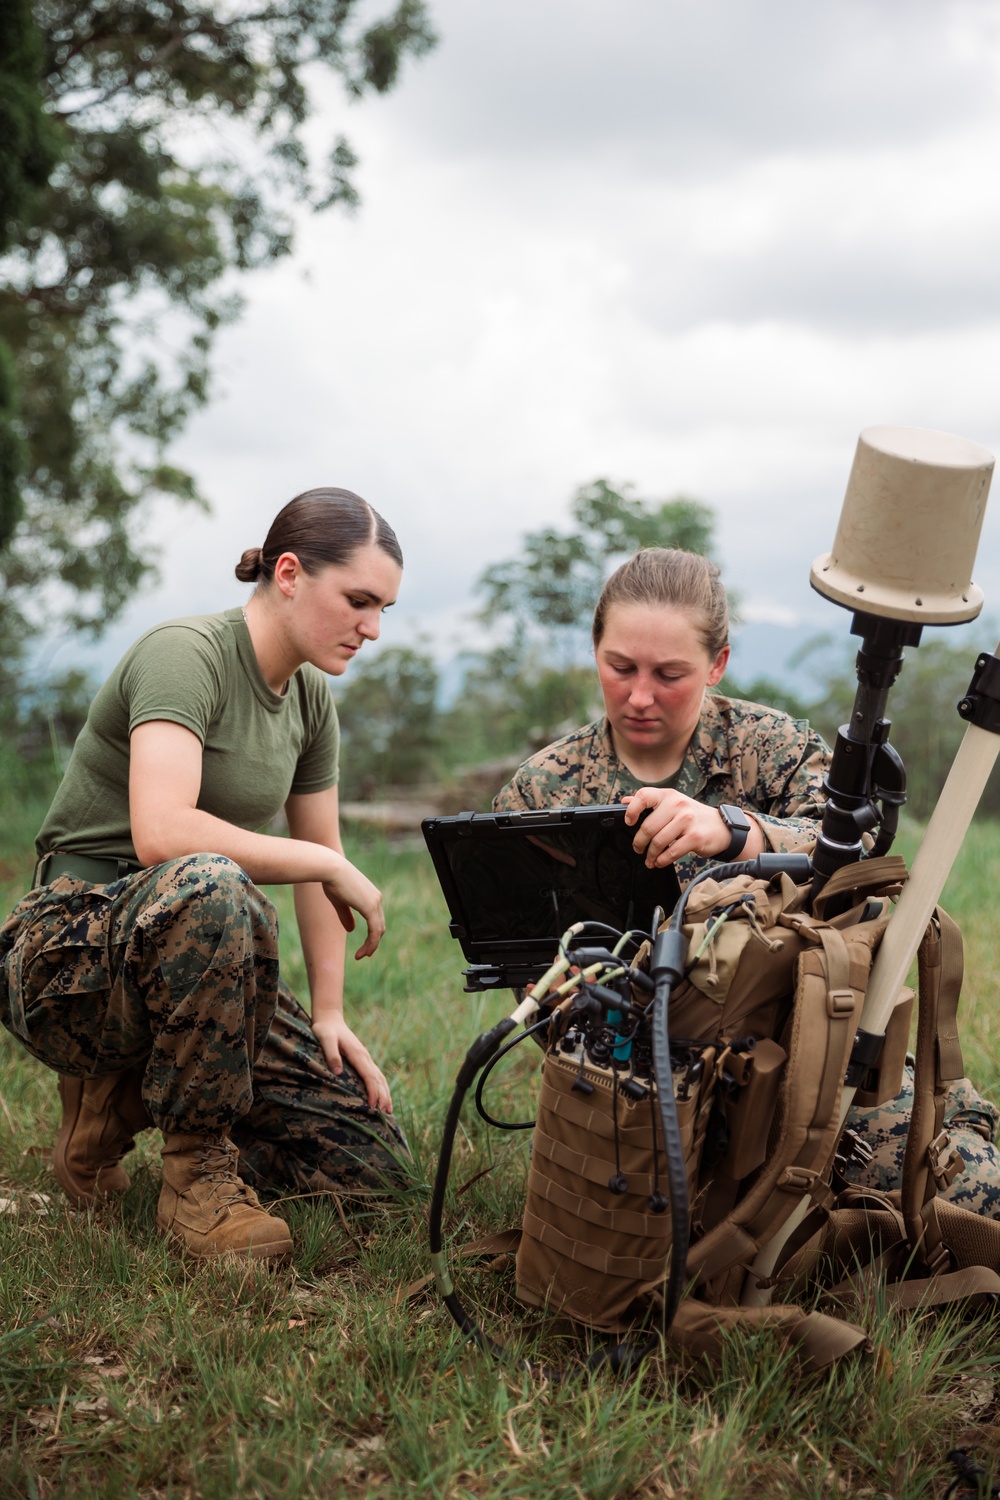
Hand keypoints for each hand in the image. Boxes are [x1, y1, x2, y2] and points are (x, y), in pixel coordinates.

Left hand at [312, 1015, 393, 1112]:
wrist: (330, 1019)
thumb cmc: (325, 1029)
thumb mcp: (325, 1039)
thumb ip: (332, 1054)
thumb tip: (338, 1072)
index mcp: (358, 1053)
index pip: (369, 1075)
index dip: (372, 1091)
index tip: (372, 1105)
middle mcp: (365, 1056)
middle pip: (378, 1079)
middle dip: (383, 1096)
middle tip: (386, 1114)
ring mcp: (365, 1058)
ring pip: (379, 1078)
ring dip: (385, 1093)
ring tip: (389, 1110)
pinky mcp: (362, 1059)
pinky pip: (375, 1075)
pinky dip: (381, 1087)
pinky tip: (382, 1096)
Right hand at [321, 855, 385, 958]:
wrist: (330, 868)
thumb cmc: (331, 881)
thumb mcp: (339, 902)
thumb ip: (347, 915)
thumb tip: (352, 930)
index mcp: (371, 895)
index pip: (376, 919)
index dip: (371, 934)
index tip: (362, 946)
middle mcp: (376, 898)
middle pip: (380, 926)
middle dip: (372, 942)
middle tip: (362, 955)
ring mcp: (375, 902)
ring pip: (378, 930)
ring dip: (371, 946)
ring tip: (361, 956)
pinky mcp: (370, 907)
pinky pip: (375, 930)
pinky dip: (371, 943)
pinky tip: (364, 952)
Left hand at [623, 788, 738, 867]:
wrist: (720, 827)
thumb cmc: (692, 816)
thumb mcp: (672, 804)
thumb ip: (649, 803)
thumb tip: (625, 801)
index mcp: (668, 795)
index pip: (644, 796)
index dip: (632, 810)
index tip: (628, 823)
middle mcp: (677, 805)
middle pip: (648, 826)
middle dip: (639, 842)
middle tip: (638, 850)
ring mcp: (687, 820)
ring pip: (658, 841)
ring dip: (651, 855)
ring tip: (650, 860)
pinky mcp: (695, 836)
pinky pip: (672, 852)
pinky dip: (662, 860)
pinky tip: (660, 862)